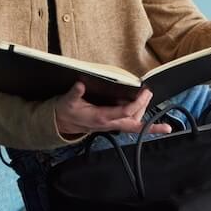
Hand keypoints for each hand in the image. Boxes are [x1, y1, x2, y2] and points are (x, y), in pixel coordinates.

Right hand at [54, 82, 175, 136]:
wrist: (61, 123)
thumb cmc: (67, 111)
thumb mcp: (68, 101)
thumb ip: (74, 94)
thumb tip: (80, 85)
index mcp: (101, 117)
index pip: (125, 112)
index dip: (137, 103)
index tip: (144, 92)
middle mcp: (109, 124)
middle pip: (134, 122)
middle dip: (144, 108)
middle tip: (149, 93)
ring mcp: (110, 125)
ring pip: (132, 124)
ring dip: (142, 113)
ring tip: (147, 98)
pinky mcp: (110, 124)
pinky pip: (128, 125)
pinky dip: (138, 120)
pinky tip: (143, 112)